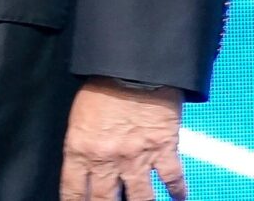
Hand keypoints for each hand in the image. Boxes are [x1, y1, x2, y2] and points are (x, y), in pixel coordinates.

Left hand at [59, 79, 184, 199]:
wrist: (132, 67)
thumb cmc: (101, 85)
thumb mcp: (80, 117)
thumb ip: (83, 145)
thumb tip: (89, 166)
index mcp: (80, 149)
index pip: (74, 189)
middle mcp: (107, 160)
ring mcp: (137, 159)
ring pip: (141, 199)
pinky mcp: (163, 151)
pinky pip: (173, 180)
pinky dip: (178, 192)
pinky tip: (179, 199)